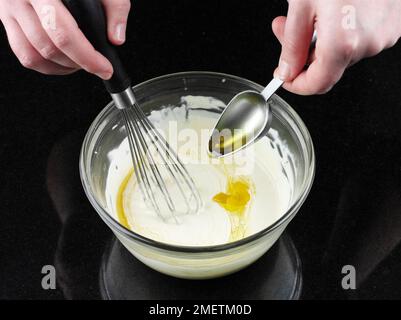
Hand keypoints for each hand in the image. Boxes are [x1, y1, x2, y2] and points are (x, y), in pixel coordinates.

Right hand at [0, 0, 130, 78]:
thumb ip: (115, 6)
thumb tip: (116, 38)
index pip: (64, 33)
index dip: (87, 57)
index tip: (105, 68)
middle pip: (49, 48)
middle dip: (78, 64)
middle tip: (97, 65)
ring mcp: (9, 8)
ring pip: (34, 56)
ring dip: (62, 67)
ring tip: (81, 62)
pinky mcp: (6, 17)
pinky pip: (23, 54)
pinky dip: (46, 65)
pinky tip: (64, 61)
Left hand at [272, 0, 400, 94]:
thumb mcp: (302, 5)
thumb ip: (292, 46)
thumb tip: (287, 71)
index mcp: (343, 43)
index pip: (317, 84)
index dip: (296, 84)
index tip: (285, 76)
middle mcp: (368, 44)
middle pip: (328, 68)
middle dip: (303, 54)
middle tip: (285, 30)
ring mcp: (384, 35)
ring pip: (343, 53)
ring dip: (321, 40)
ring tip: (313, 11)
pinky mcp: (394, 25)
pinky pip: (361, 39)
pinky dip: (342, 31)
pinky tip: (336, 9)